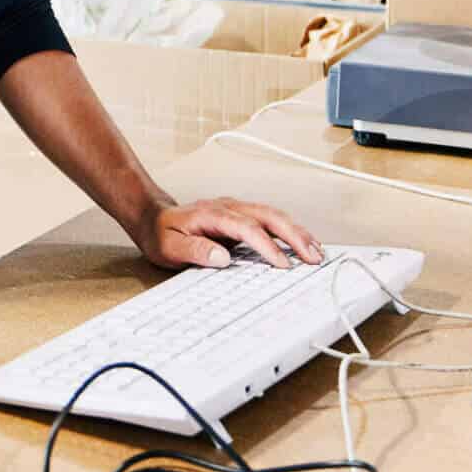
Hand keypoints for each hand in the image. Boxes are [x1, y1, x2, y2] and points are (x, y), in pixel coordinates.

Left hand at [130, 195, 323, 270]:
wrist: (153, 218)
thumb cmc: (161, 234)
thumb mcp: (169, 247)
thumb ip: (195, 250)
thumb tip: (222, 256)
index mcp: (212, 214)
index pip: (247, 228)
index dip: (267, 245)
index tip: (282, 264)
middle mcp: (229, 207)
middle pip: (268, 216)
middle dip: (294, 236)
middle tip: (313, 257)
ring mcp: (237, 209)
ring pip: (274, 215)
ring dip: (298, 232)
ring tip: (317, 252)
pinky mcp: (242, 216)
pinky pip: (271, 220)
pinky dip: (291, 231)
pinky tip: (304, 243)